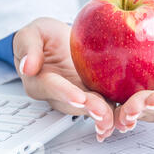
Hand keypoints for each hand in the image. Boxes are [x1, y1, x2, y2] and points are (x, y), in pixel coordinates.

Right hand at [13, 17, 114, 141]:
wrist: (58, 40)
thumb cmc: (44, 36)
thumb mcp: (31, 34)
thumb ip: (28, 47)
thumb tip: (27, 66)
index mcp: (40, 80)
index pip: (52, 87)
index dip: (65, 93)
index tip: (78, 98)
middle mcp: (60, 92)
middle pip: (74, 103)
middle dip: (89, 109)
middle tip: (103, 114)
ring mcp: (79, 93)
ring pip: (90, 107)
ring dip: (103, 115)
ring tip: (114, 120)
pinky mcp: (94, 91)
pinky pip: (105, 102)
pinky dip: (114, 111)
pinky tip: (126, 117)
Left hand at [113, 29, 153, 131]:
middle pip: (153, 110)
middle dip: (140, 111)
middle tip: (129, 110)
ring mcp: (146, 101)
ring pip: (135, 111)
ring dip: (123, 115)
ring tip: (112, 115)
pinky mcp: (128, 96)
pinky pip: (117, 102)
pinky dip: (107, 106)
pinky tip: (94, 106)